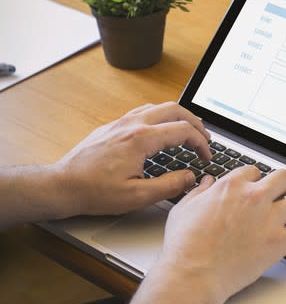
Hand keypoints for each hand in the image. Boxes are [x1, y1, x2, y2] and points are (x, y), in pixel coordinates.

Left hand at [52, 102, 211, 216]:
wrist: (62, 185)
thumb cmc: (94, 191)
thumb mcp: (137, 196)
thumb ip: (169, 186)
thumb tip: (190, 177)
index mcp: (141, 139)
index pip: (183, 131)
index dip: (201, 143)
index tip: (206, 156)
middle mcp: (132, 124)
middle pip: (175, 109)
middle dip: (195, 123)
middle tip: (204, 138)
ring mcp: (121, 122)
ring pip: (159, 106)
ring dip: (179, 116)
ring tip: (189, 131)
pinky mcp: (113, 126)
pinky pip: (144, 111)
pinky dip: (161, 116)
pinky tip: (162, 129)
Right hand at [161, 166, 285, 303]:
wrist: (193, 274)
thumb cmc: (185, 245)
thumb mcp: (184, 208)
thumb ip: (199, 191)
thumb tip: (206, 182)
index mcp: (231, 186)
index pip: (254, 171)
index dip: (255, 180)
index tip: (255, 188)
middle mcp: (254, 197)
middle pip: (284, 177)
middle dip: (283, 185)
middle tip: (281, 194)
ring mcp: (269, 218)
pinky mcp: (279, 242)